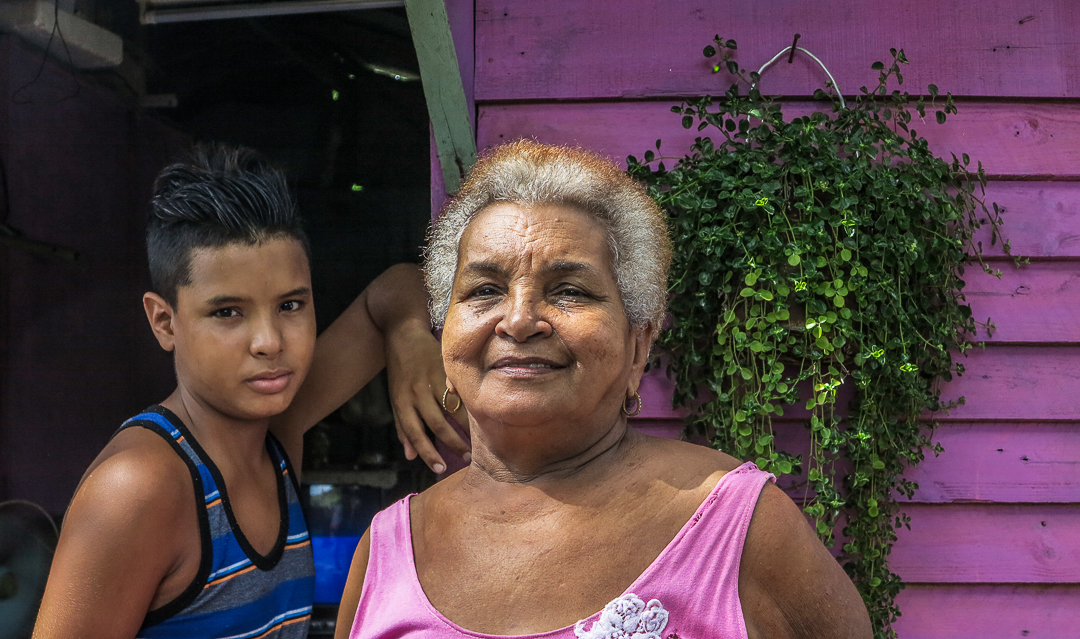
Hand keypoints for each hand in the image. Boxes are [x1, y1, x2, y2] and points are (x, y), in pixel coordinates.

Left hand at [385, 320, 470, 472]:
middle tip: (468, 457)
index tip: (441, 469)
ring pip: (452, 405)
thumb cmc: (400, 370)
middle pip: (436, 422)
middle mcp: (416, 391)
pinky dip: (472, 400)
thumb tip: (410, 456)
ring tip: (481, 439)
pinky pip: (461, 386)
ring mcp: (432, 377)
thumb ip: (403, 426)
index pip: (414, 433)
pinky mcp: (446, 365)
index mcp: (402, 401)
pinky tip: (485, 411)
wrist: (403, 333)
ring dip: (467, 425)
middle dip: (453, 442)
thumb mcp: (395, 398)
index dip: (427, 452)